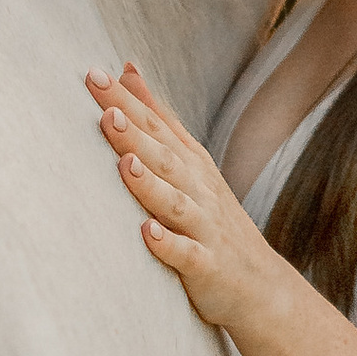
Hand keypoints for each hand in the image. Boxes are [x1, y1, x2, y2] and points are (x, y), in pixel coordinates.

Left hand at [84, 62, 280, 336]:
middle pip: (163, 156)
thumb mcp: (189, 161)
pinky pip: (187, 255)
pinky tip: (147, 233)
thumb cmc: (212, 221)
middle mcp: (198, 190)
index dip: (127, 101)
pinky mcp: (207, 267)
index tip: (94, 76)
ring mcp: (204, 228)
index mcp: (189, 164)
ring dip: (150, 183)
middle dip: (134, 132)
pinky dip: (169, 245)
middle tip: (105, 107)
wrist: (262, 285)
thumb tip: (126, 69)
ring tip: (125, 162)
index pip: (156, 126)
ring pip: (174, 202)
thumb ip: (158, 118)